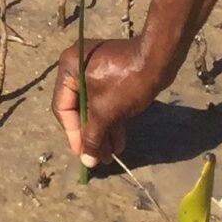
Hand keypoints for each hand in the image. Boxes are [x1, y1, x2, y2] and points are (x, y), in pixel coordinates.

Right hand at [53, 34, 163, 170]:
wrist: (159, 59)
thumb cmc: (126, 82)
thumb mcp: (105, 112)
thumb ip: (92, 137)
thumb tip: (86, 162)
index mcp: (69, 68)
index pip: (63, 107)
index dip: (73, 134)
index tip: (83, 156)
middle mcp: (78, 66)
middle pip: (78, 109)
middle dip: (91, 135)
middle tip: (99, 159)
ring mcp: (95, 70)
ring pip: (93, 107)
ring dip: (102, 131)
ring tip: (110, 156)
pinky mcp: (111, 74)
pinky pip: (105, 101)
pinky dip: (110, 120)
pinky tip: (118, 143)